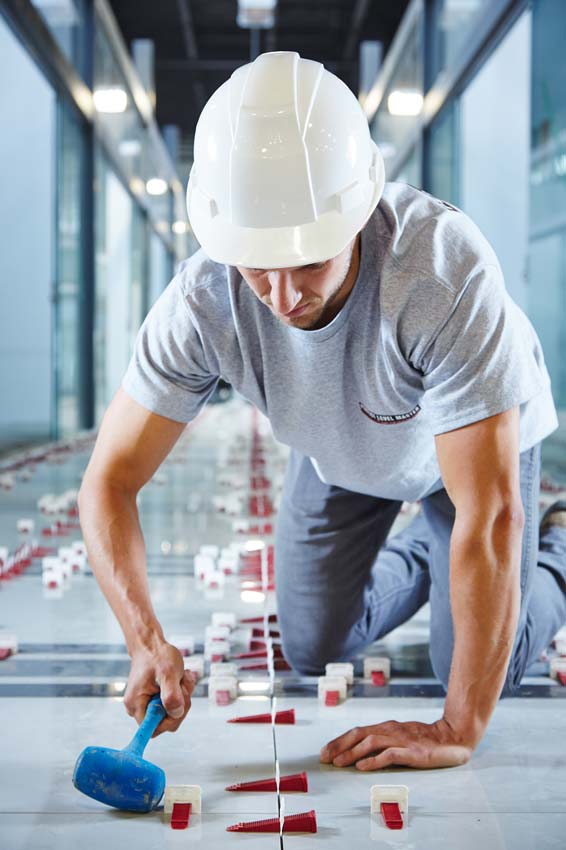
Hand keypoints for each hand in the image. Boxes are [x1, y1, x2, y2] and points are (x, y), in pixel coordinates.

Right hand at [124, 642, 194, 736]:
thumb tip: (176, 713)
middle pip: (166, 721)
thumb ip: (171, 695)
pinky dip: (181, 691)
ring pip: (172, 711)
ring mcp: (147, 703)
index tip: (178, 703)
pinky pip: (173, 703)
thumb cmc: (157, 656)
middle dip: (180, 703)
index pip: (153, 729)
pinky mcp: (155, 698)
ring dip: (183, 694)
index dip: (170, 720)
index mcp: (136, 705)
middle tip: (182, 684)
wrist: (151, 644)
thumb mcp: (168, 673)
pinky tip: (181, 677)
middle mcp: (139, 707)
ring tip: (181, 676)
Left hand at [320, 718, 473, 769]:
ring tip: (338, 762)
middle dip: (339, 745)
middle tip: (324, 757)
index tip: (325, 751)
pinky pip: (389, 755)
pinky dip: (373, 760)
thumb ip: (384, 741)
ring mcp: (401, 740)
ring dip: (352, 753)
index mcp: (387, 727)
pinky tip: (362, 767)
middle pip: (359, 734)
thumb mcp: (401, 736)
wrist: (453, 737)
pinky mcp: (412, 752)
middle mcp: (391, 730)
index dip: (340, 740)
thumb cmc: (425, 739)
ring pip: (371, 743)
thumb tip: (360, 751)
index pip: (358, 731)